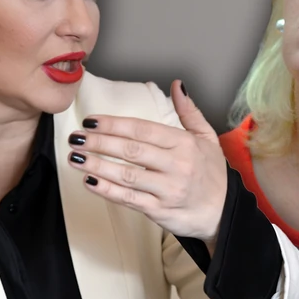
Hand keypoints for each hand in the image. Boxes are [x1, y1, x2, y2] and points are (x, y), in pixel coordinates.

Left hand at [66, 80, 226, 247]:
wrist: (224, 213)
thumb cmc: (212, 174)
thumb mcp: (207, 138)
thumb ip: (189, 111)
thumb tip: (178, 84)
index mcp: (184, 144)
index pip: (143, 130)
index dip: (114, 124)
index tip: (91, 121)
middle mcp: (176, 165)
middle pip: (131, 150)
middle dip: (99, 142)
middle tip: (75, 137)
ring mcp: (167, 189)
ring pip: (126, 175)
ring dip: (97, 166)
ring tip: (75, 157)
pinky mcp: (160, 210)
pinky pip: (129, 199)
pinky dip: (107, 190)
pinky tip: (90, 182)